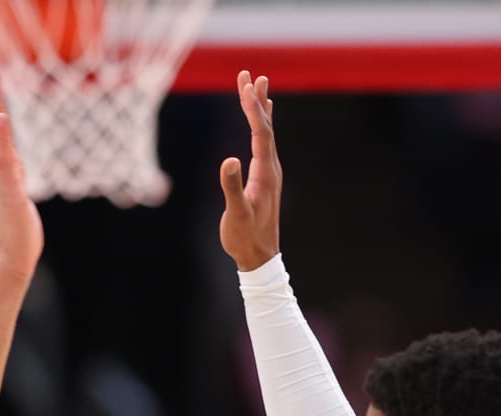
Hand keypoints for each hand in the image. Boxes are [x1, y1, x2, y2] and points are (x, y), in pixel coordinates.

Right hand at [0, 66, 43, 285]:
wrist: (12, 262)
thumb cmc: (19, 235)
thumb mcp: (21, 197)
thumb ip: (17, 177)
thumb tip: (16, 161)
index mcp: (5, 173)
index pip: (0, 134)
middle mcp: (0, 173)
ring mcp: (3, 182)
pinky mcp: (10, 194)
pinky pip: (6, 162)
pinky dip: (1, 142)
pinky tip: (0, 123)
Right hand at [219, 70, 280, 271]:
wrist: (259, 258)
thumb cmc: (245, 238)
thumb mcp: (235, 213)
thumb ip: (231, 187)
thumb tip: (228, 160)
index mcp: (265, 173)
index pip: (261, 133)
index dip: (252, 108)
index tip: (244, 85)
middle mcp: (272, 168)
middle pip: (267, 126)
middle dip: (256, 99)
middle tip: (249, 74)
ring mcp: (270, 172)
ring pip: (267, 132)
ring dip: (261, 108)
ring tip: (258, 84)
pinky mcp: (265, 178)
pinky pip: (265, 143)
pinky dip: (262, 125)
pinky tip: (262, 118)